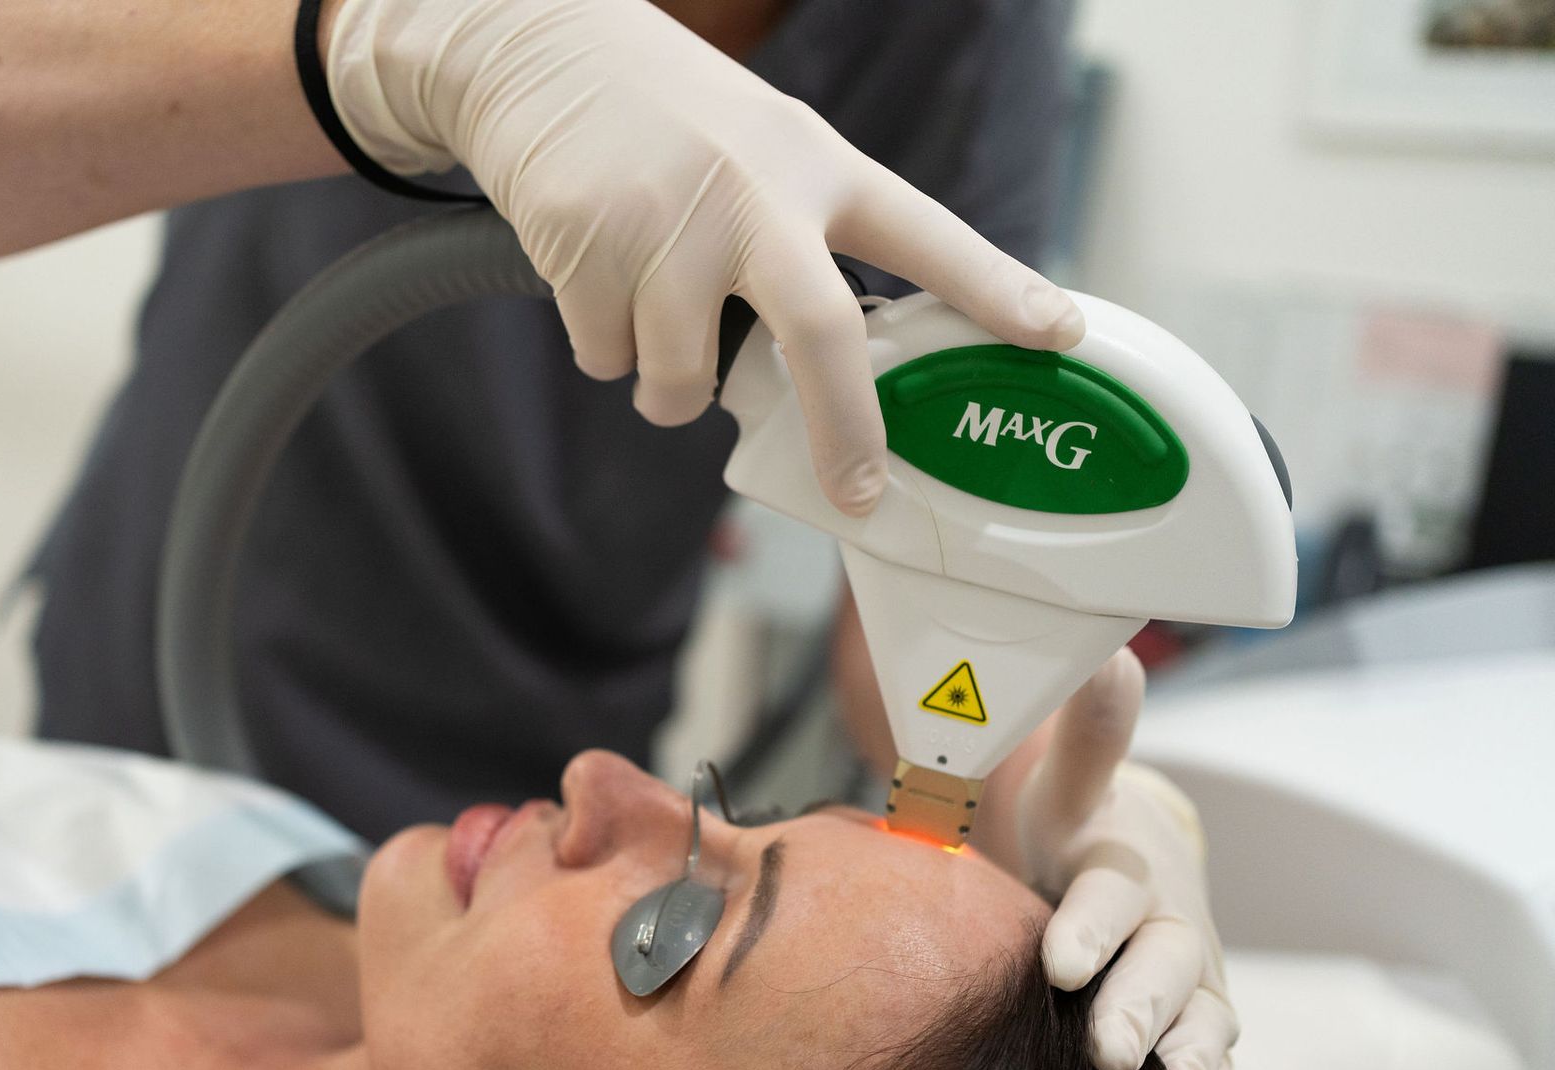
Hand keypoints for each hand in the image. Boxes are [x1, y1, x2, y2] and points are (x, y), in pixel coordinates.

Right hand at [324, 0, 1083, 515]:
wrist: (538, 50)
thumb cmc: (667, 117)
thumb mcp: (762, 147)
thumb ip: (804, 238)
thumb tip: (836, 374)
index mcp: (815, 165)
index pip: (925, 234)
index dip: (995, 289)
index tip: (1058, 336)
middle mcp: (753, 193)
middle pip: (819, 337)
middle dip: (845, 432)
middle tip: (858, 492)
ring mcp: (668, 221)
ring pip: (682, 380)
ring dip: (668, 389)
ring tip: (655, 327)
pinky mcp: (589, 245)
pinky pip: (607, 359)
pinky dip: (603, 348)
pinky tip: (599, 277)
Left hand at [983, 649, 1274, 1069]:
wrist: (1126, 860)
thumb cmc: (1077, 826)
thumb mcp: (1069, 786)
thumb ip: (1087, 734)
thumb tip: (1111, 656)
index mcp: (1126, 867)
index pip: (1108, 896)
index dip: (1088, 927)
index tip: (1061, 963)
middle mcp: (1170, 927)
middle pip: (1159, 970)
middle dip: (1137, 1011)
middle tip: (1109, 1054)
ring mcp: (1191, 981)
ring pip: (1199, 1025)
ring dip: (1192, 1063)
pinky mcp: (1196, 1025)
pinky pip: (1221, 1066)